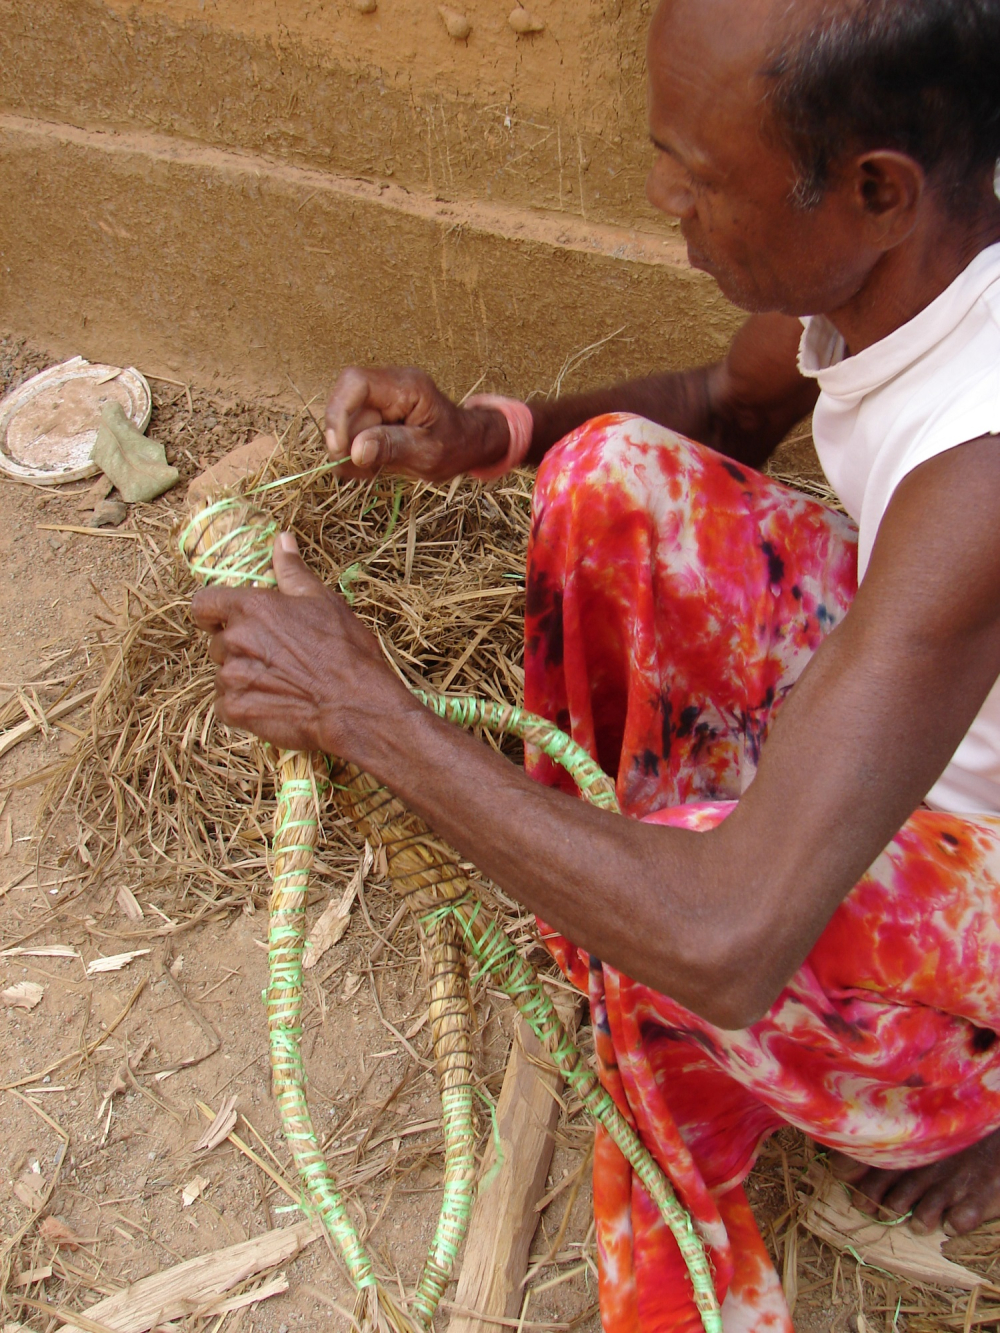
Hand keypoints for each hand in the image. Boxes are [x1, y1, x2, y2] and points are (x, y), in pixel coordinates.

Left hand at [191, 532, 412, 756]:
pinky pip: (226, 705)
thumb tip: (282, 539)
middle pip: (216, 642)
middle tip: (274, 656)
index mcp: (250, 607)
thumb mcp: (323, 601)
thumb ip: (292, 570)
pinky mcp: (235, 709)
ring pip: (223, 674)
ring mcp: (231, 677)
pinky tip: (274, 703)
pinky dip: (245, 705)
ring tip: (279, 682)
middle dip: (238, 648)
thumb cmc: (344, 651)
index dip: (213, 613)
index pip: (202, 604)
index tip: (228, 621)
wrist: (355, 705)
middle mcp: (234, 640)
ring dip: (243, 677)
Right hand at [324, 366, 508, 479]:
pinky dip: (354, 451)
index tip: (341, 449)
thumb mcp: (427, 452)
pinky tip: (371, 464)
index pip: (355, 383)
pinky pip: (351, 429)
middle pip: (345, 404)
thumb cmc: (455, 446)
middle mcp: (389, 384)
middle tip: (358, 470)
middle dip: (344, 440)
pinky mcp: (375, 412)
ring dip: (349, 450)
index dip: (339, 413)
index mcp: (407, 386)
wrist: (467, 443)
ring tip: (371, 470)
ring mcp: (381, 397)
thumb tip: (355, 450)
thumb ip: (392, 447)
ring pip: (344, 420)